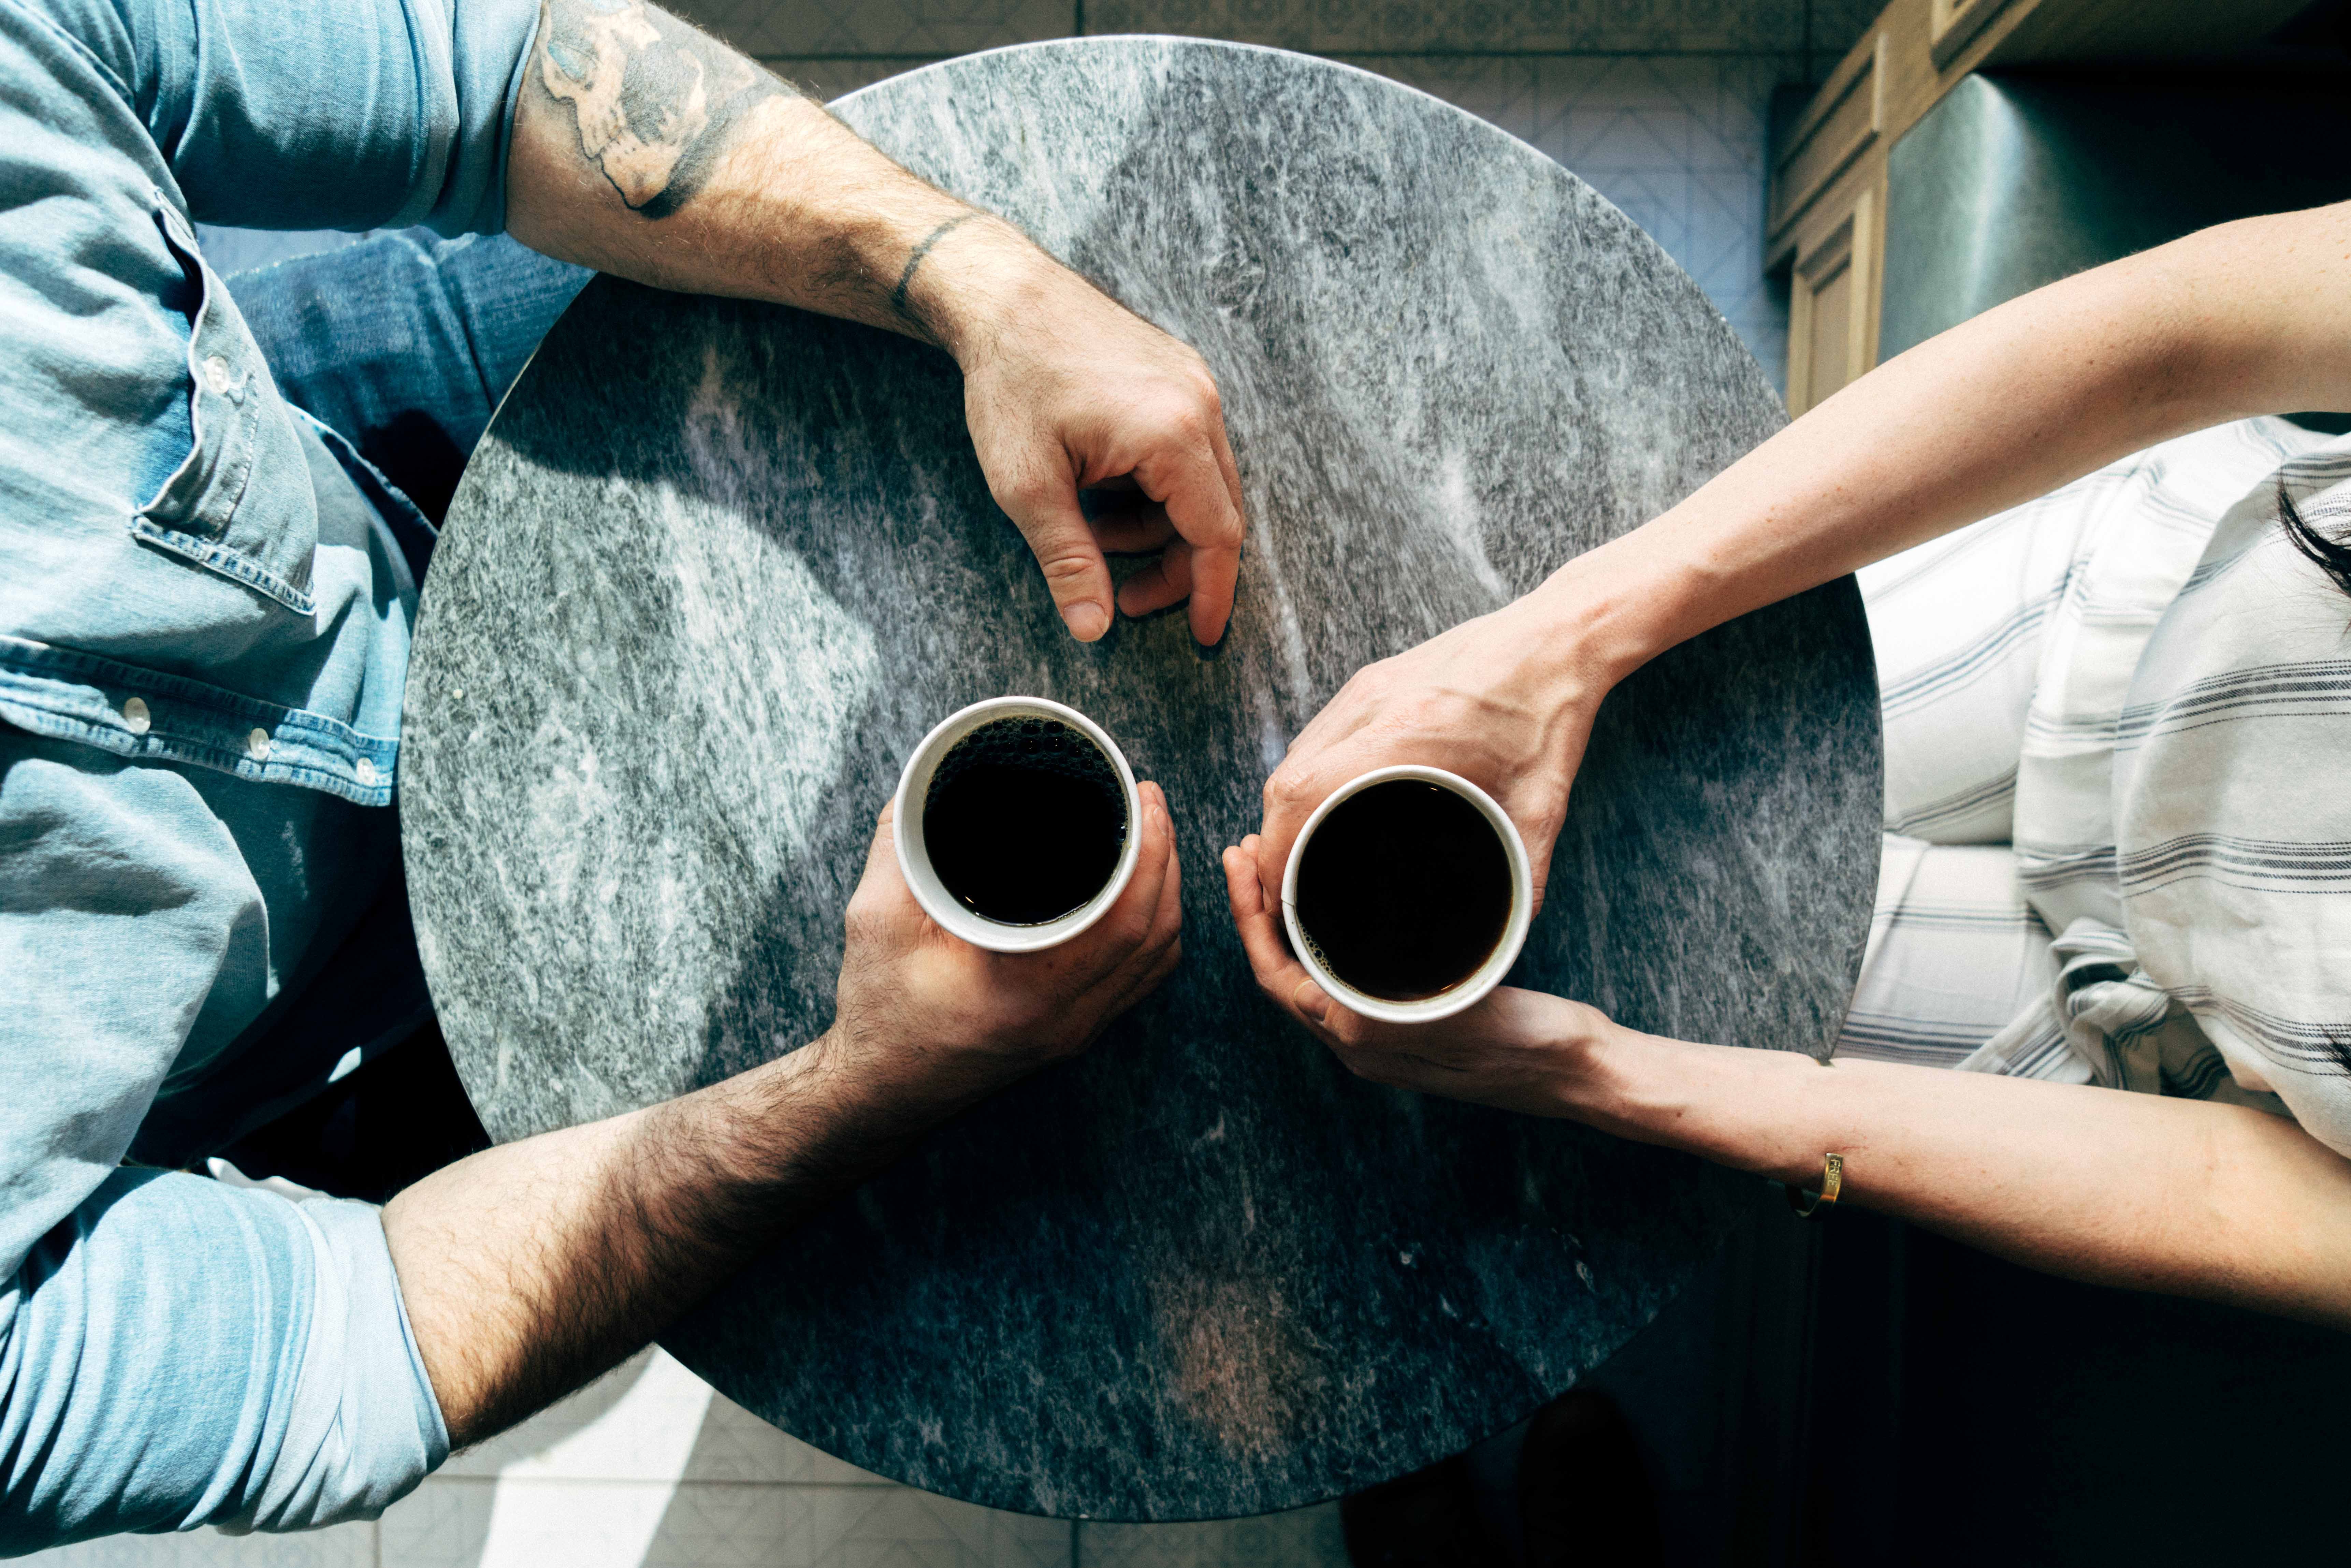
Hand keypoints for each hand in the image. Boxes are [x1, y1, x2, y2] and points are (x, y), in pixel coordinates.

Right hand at [823, 783, 1183, 1120]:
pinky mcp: (1076, 1033)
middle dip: (1165, 858)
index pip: (1124, 921)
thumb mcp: (876, 919)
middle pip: (1155, 933)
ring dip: (1165, 892)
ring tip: (1153, 835)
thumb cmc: (877, 1009)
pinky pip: (1141, 980)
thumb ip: (901, 845)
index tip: (1144, 799)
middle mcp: (1065, 1018)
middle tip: (1151, 801)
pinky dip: (1153, 930)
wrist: (880, 1091)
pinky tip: (1141, 892)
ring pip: (1157, 959)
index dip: (1150, 854)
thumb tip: (924, 783)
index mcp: (1025, 991)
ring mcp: (1077, 1031)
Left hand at [948, 235, 1245, 645]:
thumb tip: (1094, 630)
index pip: (1217, 536)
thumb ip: (1069, 561)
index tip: (1201, 635)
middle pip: (1217, 514)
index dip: (1210, 593)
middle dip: (1175, 565)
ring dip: (1157, 525)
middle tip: (1123, 595)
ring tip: (1093, 530)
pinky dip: (1154, 488)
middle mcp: (1200, 405)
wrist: (1001, 294)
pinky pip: (1188, 451)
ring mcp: (1194, 385)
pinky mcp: (1179, 376)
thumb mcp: (1028, 486)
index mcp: (1173, 434)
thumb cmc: (1010, 381)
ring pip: (1202, 485)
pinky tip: (1104, 490)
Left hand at [1222, 833, 1606, 1116]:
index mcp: (1362, 1043)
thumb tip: (1332, 1003)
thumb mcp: (1459, 1020)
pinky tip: (1332, 897)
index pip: (1276, 976)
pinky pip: (1342, 972)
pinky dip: (1323, 930)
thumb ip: (1393, 1016)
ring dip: (1285, 918)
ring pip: (1308, 970)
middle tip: (1245, 849)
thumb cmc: (1531, 1044)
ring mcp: (1380, 1032)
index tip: (1243, 860)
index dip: (1251, 917)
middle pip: (1281, 969)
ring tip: (1275, 861)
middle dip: (1257, 909)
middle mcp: (1359, 1042)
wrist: (1578, 1069)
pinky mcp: (1406, 1016)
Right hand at [1251, 594, 1608, 918]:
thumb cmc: (1552, 714)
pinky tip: (1324, 801)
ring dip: (1287, 806)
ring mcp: (1367, 688)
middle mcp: (1374, 706)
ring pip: (1295, 755)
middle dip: (1273, 838)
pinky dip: (1308, 774)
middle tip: (1286, 884)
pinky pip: (1317, 734)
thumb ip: (1525, 874)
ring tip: (1298, 850)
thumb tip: (1513, 933)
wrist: (1559, 638)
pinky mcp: (1371, 679)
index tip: (1276, 891)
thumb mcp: (1542, 806)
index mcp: (1409, 735)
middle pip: (1285, 779)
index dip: (1275, 849)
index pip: (1303, 794)